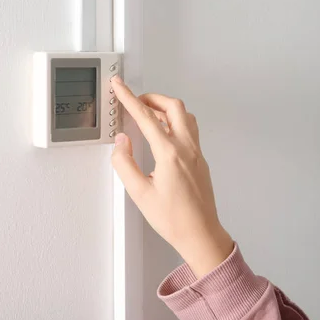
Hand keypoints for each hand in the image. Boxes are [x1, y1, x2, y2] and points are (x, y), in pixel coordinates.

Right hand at [110, 76, 233, 277]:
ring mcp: (197, 153)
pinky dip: (175, 122)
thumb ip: (125, 164)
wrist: (200, 234)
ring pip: (185, 116)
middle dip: (152, 97)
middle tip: (136, 100)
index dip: (129, 98)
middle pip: (173, 106)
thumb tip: (121, 143)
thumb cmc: (174, 219)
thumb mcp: (139, 194)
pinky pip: (189, 130)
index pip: (146, 117)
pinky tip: (164, 133)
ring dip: (166, 108)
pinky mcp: (200, 160)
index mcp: (170, 154)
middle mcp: (187, 148)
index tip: (119, 86)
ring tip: (149, 114)